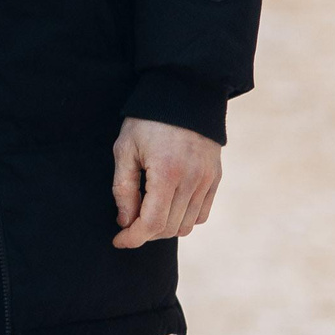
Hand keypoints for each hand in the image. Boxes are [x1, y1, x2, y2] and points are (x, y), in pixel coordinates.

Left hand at [111, 117, 221, 246]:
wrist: (183, 94)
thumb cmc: (147, 120)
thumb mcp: (125, 148)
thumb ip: (124, 188)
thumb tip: (126, 222)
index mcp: (167, 173)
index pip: (153, 223)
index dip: (134, 237)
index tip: (118, 241)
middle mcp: (192, 181)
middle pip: (169, 228)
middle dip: (145, 232)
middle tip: (128, 221)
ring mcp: (207, 181)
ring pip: (187, 225)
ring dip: (165, 227)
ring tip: (146, 211)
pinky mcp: (215, 178)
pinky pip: (202, 214)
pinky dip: (184, 218)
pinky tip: (168, 206)